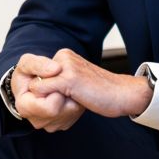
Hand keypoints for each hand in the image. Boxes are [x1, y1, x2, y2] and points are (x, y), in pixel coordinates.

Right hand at [11, 54, 83, 131]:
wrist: (33, 83)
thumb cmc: (28, 74)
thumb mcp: (28, 63)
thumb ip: (38, 64)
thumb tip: (56, 69)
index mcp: (24, 107)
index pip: (49, 107)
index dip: (55, 91)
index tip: (53, 80)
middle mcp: (36, 121)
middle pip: (61, 112)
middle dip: (63, 94)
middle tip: (58, 84)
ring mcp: (50, 125)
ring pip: (71, 113)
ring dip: (70, 97)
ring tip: (61, 88)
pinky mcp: (62, 124)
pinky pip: (75, 114)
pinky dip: (73, 102)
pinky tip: (65, 94)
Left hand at [23, 48, 152, 121]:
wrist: (123, 94)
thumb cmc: (101, 92)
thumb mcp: (76, 81)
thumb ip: (58, 81)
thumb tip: (36, 90)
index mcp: (64, 56)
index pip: (38, 75)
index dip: (44, 90)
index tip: (60, 97)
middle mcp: (63, 56)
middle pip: (35, 80)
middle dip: (42, 95)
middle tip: (64, 101)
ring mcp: (65, 66)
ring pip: (36, 86)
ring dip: (45, 100)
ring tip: (68, 102)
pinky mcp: (68, 78)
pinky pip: (41, 90)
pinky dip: (47, 101)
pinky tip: (70, 103)